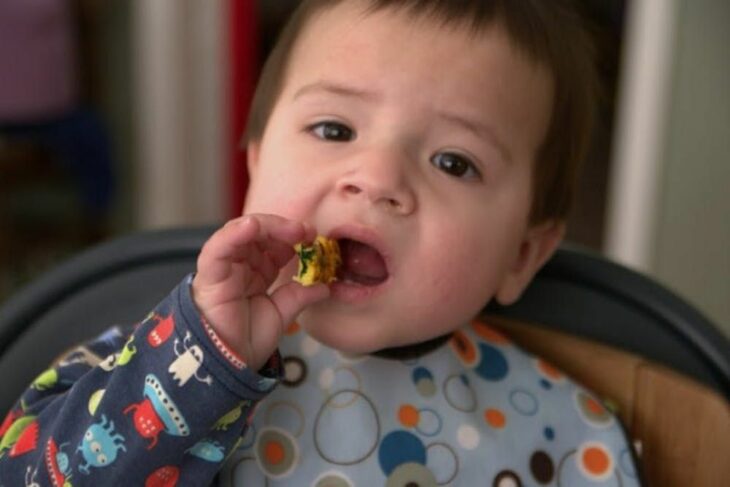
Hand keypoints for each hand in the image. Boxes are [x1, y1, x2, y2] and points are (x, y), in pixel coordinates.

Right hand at [191, 215, 329, 369]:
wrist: (227, 365)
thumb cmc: (246, 342)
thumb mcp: (281, 314)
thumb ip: (300, 297)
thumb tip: (325, 287)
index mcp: (255, 274)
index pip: (274, 245)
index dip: (293, 239)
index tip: (314, 239)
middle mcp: (239, 266)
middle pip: (259, 235)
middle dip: (284, 229)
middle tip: (307, 232)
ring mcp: (224, 268)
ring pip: (241, 233)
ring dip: (267, 226)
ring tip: (292, 229)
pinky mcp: (209, 275)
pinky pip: (218, 248)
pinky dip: (234, 234)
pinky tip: (252, 225)